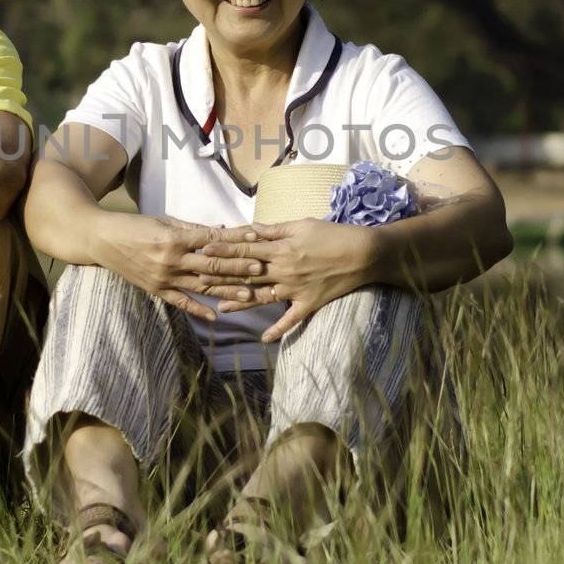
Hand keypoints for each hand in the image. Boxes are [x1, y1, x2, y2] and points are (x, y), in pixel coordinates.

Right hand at [90, 212, 263, 320]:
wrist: (101, 240)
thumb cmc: (134, 225)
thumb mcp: (164, 220)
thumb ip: (193, 227)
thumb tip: (222, 229)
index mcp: (174, 237)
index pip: (211, 240)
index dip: (234, 239)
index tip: (255, 238)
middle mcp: (171, 259)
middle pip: (211, 264)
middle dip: (238, 266)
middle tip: (261, 268)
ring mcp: (163, 277)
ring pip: (201, 285)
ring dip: (226, 290)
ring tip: (249, 294)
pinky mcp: (155, 289)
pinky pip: (180, 302)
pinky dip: (197, 310)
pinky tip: (215, 316)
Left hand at [198, 220, 378, 341]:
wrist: (364, 254)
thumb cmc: (333, 234)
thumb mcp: (302, 225)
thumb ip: (274, 229)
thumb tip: (251, 229)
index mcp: (281, 248)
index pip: (244, 249)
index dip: (223, 250)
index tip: (203, 250)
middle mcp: (284, 270)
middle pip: (246, 274)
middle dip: (222, 277)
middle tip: (200, 279)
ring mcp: (295, 289)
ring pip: (262, 297)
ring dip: (240, 303)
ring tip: (220, 308)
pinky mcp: (309, 303)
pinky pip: (291, 319)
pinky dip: (278, 330)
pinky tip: (264, 339)